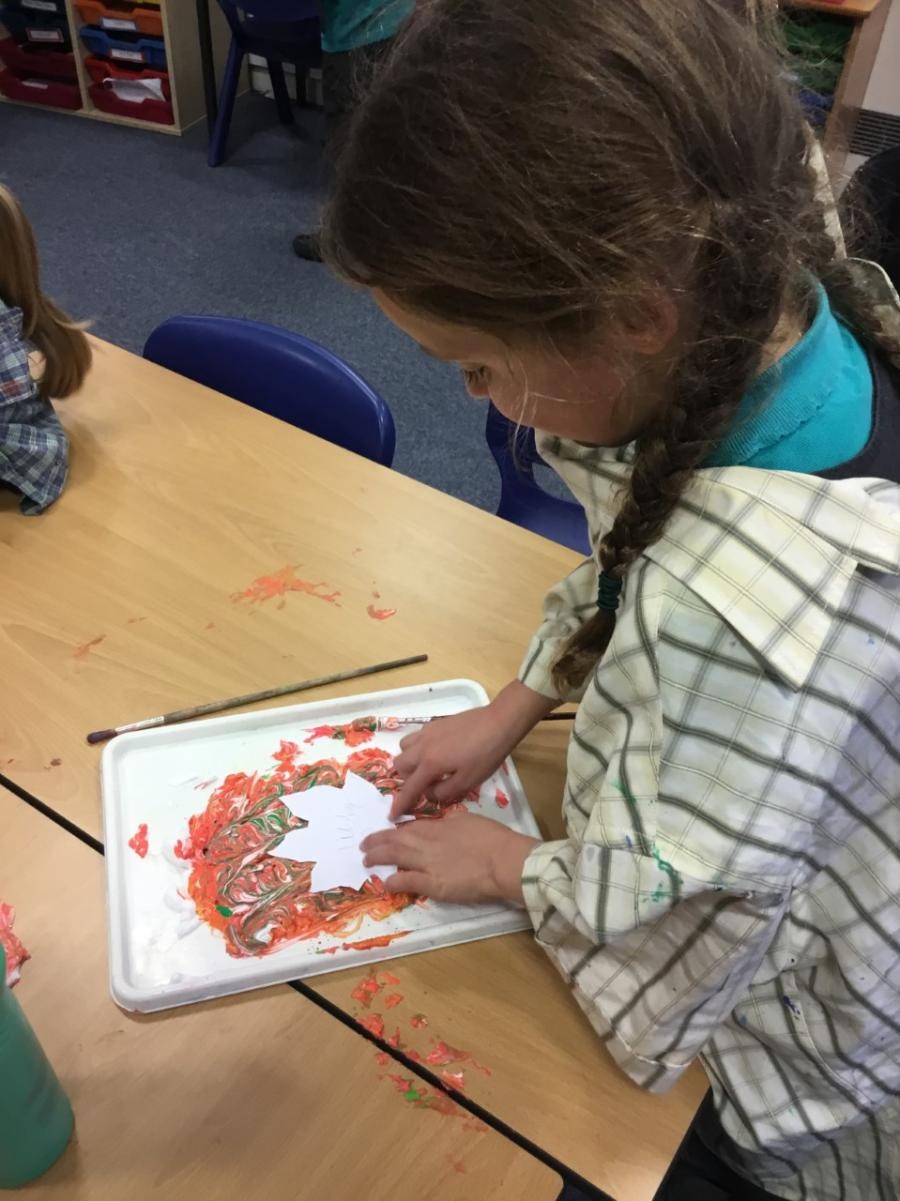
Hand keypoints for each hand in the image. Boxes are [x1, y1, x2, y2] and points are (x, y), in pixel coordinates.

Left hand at [361, 812, 539, 903]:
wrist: (503, 860)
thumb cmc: (492, 838)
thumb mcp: (470, 820)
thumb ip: (453, 820)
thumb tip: (447, 819)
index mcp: (437, 826)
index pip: (409, 827)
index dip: (394, 830)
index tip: (384, 832)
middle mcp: (427, 842)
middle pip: (396, 840)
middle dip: (377, 841)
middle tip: (364, 844)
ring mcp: (427, 863)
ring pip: (395, 857)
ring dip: (378, 857)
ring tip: (366, 860)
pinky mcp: (433, 884)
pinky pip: (407, 881)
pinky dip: (394, 881)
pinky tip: (385, 883)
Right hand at [390, 680, 556, 819]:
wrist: (498, 723)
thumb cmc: (486, 755)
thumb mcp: (468, 781)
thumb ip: (444, 792)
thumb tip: (429, 793)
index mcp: (430, 764)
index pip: (409, 788)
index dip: (400, 804)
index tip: (391, 816)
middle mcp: (422, 747)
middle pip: (400, 765)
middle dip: (406, 778)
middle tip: (423, 784)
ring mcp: (427, 732)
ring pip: (404, 747)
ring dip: (410, 760)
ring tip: (428, 767)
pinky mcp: (435, 723)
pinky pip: (416, 737)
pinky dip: (418, 748)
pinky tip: (437, 751)